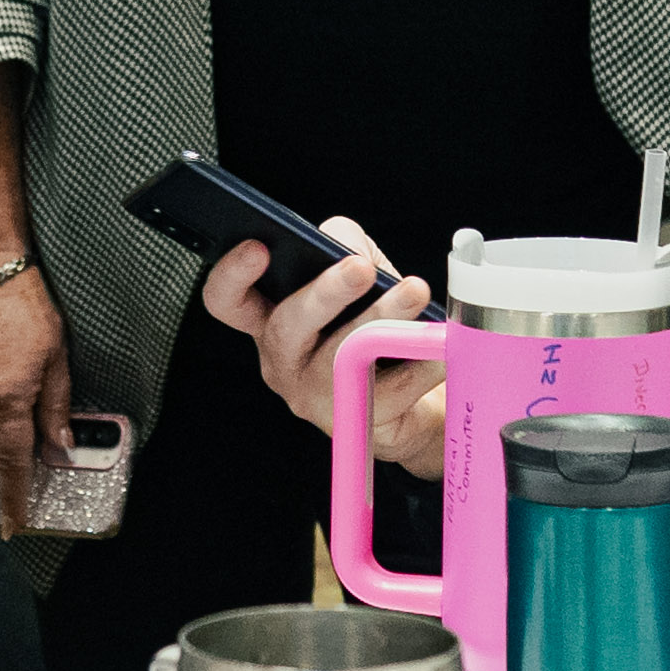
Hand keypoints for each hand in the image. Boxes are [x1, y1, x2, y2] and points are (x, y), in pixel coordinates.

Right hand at [209, 219, 439, 461]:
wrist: (412, 401)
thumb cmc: (374, 328)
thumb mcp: (355, 279)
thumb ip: (344, 247)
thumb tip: (348, 248)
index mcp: (270, 320)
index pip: (227, 300)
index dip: (233, 274)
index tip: (258, 248)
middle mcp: (283, 360)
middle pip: (287, 326)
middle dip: (324, 293)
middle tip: (360, 268)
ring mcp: (315, 396)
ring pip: (341, 356)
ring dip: (381, 319)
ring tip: (415, 292)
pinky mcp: (355, 423)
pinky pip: (389, 389)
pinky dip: (421, 360)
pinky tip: (442, 341)